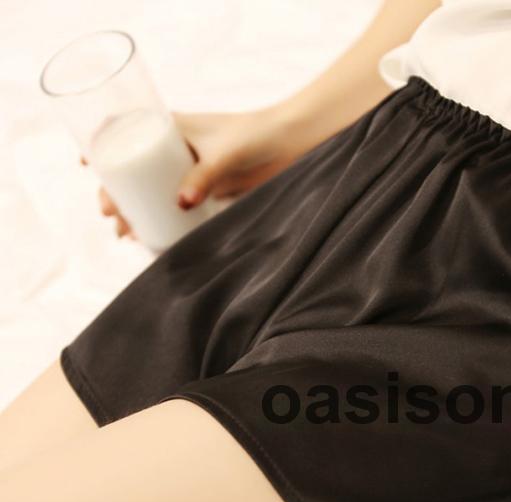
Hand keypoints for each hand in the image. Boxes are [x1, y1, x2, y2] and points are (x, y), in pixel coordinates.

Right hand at [82, 106, 301, 237]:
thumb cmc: (258, 136)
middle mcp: (177, 149)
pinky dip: (163, 221)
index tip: (88, 167)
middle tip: (112, 217)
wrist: (294, 144)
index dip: (103, 148)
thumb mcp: (224, 154)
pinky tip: (152, 238)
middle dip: (116, 193)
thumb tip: (180, 205)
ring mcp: (192, 171)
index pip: (126, 132)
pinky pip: (178, 206)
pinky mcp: (209, 191)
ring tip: (126, 234)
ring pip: (153, 191)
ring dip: (136, 211)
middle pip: (135, 170)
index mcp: (172, 126)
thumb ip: (203, 177)